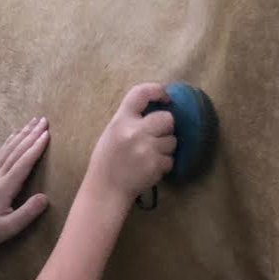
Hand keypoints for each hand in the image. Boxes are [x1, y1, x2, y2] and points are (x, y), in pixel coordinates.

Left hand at [0, 117, 50, 257]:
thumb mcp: (10, 227)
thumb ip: (28, 213)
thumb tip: (45, 197)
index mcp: (4, 187)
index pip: (23, 163)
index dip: (35, 148)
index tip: (47, 134)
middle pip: (16, 151)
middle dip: (31, 134)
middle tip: (44, 120)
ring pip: (8, 149)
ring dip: (21, 134)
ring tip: (32, 121)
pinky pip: (1, 154)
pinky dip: (9, 141)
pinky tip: (14, 134)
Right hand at [86, 83, 175, 198]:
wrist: (106, 189)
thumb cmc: (107, 161)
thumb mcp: (112, 133)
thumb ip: (130, 120)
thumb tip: (157, 109)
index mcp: (120, 120)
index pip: (140, 93)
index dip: (157, 90)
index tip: (166, 98)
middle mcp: (134, 131)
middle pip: (167, 118)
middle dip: (166, 127)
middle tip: (156, 137)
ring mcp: (146, 148)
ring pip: (172, 141)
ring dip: (165, 148)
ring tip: (150, 156)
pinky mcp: (155, 164)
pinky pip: (170, 159)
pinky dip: (164, 165)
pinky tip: (150, 169)